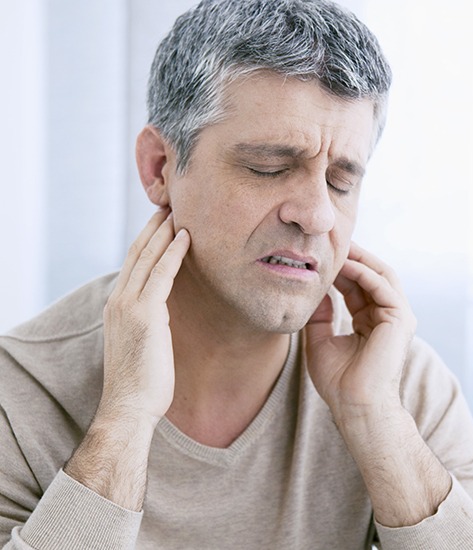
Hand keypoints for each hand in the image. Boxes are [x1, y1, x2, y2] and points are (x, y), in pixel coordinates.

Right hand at [100, 209, 189, 425]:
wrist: (128, 406)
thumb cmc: (140, 380)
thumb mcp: (140, 342)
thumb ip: (147, 320)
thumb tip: (162, 309)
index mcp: (116, 305)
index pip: (132, 264)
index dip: (146, 241)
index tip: (160, 224)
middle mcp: (119, 299)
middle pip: (137, 253)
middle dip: (153, 228)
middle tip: (167, 206)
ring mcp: (129, 305)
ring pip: (147, 258)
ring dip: (164, 233)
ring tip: (177, 213)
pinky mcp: (145, 313)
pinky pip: (162, 274)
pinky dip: (173, 253)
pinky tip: (185, 238)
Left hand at [305, 242, 415, 424]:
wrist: (355, 406)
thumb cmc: (338, 382)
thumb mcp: (319, 341)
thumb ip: (319, 316)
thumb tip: (314, 291)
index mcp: (369, 321)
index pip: (356, 286)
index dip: (339, 269)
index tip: (318, 255)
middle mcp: (385, 315)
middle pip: (370, 275)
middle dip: (351, 257)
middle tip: (329, 241)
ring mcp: (396, 316)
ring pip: (379, 275)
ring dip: (358, 259)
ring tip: (336, 245)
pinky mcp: (401, 319)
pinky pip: (382, 286)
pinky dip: (363, 272)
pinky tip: (343, 264)